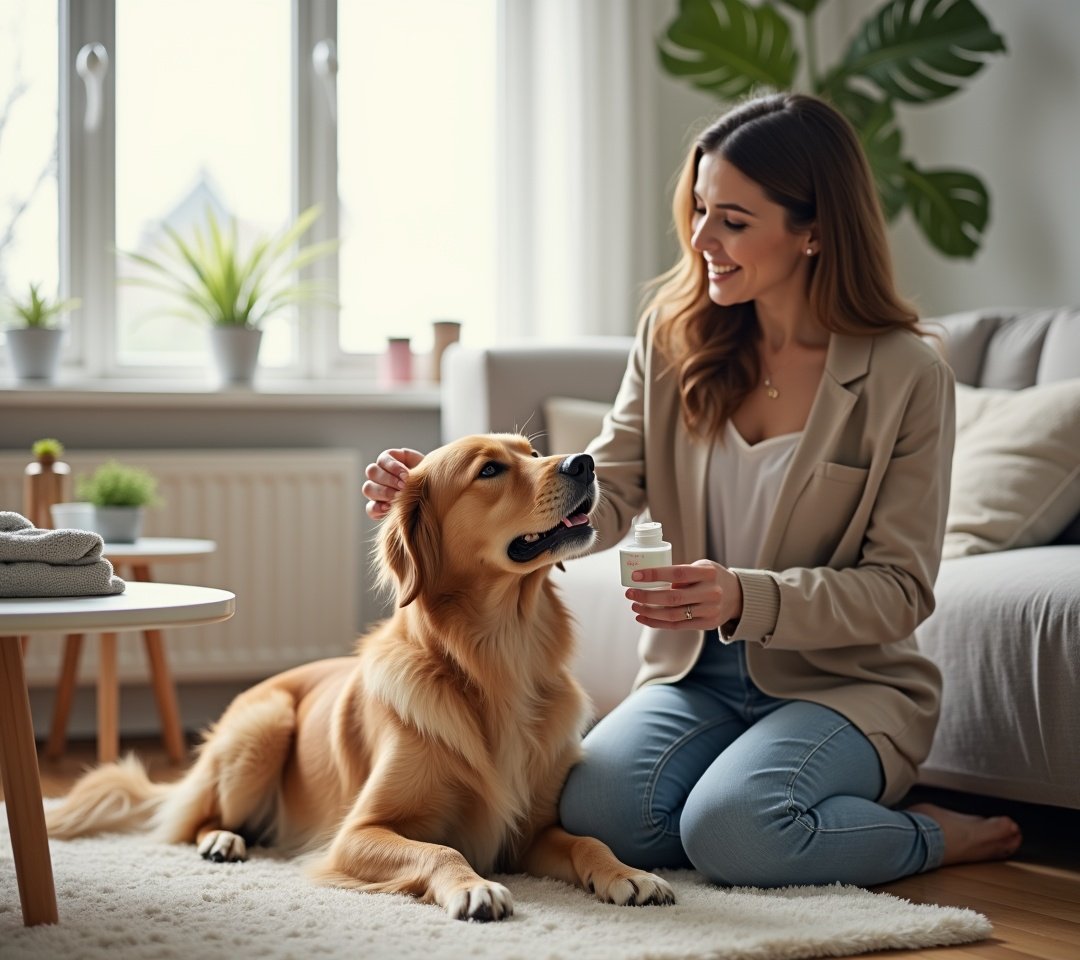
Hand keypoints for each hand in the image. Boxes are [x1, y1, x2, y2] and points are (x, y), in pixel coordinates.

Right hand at [362, 448, 424, 519]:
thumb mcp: (423, 464)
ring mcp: (375, 491)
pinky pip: (370, 508)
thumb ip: (413, 461)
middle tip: (404, 487)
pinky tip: (389, 508)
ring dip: (383, 492)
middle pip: (372, 472)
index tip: (407, 475)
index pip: (382, 459)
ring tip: (398, 497)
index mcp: (389, 461)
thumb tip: (404, 471)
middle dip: (388, 479)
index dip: (392, 466)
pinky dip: (377, 508)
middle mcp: (378, 475)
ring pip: (368, 488)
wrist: (434, 494)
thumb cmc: (427, 477)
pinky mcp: (376, 508)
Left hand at [625, 560, 742, 630]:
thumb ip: (681, 573)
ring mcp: (710, 610)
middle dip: (647, 596)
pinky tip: (644, 618)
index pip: (677, 573)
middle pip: (673, 598)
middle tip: (630, 593)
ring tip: (635, 606)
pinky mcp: (707, 624)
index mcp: (708, 573)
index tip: (636, 575)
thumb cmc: (712, 578)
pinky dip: (657, 623)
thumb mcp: (702, 567)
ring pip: (673, 615)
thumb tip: (650, 579)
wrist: (738, 596)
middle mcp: (711, 592)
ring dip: (649, 612)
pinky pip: (677, 626)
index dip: (655, 575)